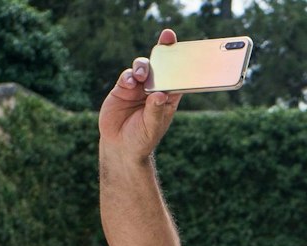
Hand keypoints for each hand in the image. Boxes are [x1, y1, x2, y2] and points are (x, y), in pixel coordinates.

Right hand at [98, 29, 181, 164]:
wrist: (120, 147)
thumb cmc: (142, 139)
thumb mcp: (151, 126)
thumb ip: (155, 110)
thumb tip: (160, 95)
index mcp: (167, 97)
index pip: (177, 76)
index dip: (181, 60)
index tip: (186, 49)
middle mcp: (153, 89)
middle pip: (161, 65)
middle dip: (164, 49)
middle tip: (167, 37)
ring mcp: (137, 88)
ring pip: (143, 67)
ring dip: (143, 66)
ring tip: (141, 74)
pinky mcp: (122, 89)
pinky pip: (127, 76)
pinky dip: (128, 76)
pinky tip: (129, 82)